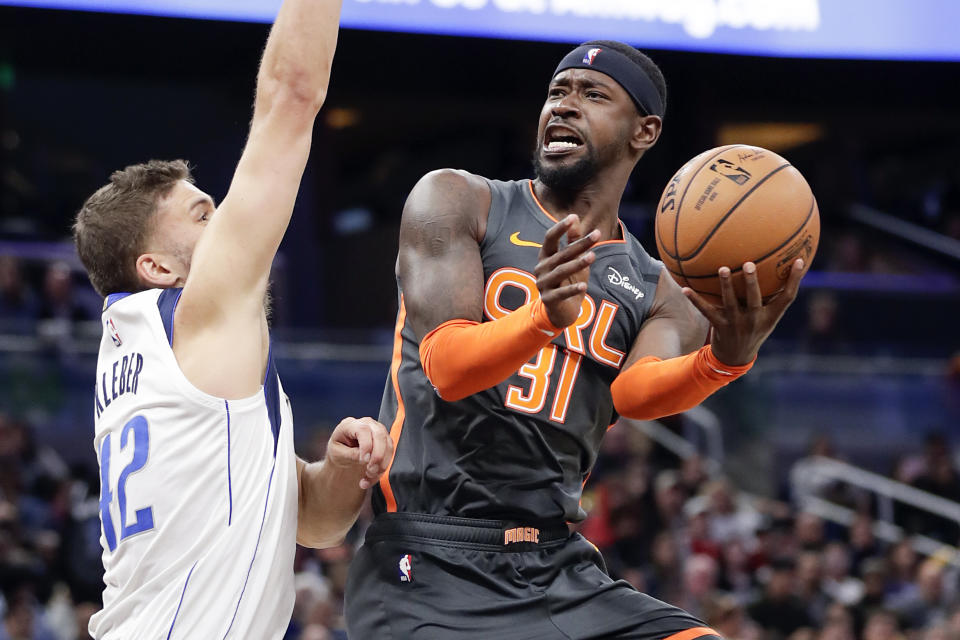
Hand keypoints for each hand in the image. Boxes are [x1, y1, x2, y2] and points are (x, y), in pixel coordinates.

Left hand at [326, 417, 393, 489]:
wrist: (342, 455)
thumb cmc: (338, 451)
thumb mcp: (338, 454)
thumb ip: (351, 455)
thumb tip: (367, 458)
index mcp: (349, 424)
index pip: (363, 430)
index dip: (366, 446)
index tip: (364, 461)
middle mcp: (366, 424)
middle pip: (379, 434)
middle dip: (378, 455)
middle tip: (370, 471)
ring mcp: (377, 430)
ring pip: (388, 444)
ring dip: (381, 463)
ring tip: (369, 476)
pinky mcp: (385, 440)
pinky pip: (390, 453)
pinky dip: (383, 467)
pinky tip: (372, 476)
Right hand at [535, 215, 600, 327]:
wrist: (561, 312)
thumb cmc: (567, 281)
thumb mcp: (572, 260)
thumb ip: (572, 241)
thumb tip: (575, 217)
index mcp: (545, 257)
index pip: (550, 239)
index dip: (560, 228)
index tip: (573, 217)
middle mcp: (541, 268)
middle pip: (561, 254)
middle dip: (580, 244)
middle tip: (597, 235)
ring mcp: (543, 284)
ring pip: (561, 271)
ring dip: (577, 263)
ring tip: (593, 256)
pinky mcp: (548, 299)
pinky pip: (561, 293)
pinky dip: (572, 289)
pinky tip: (584, 285)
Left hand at [683, 259, 804, 365]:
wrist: (736, 357)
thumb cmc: (754, 329)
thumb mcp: (767, 317)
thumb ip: (772, 296)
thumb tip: (778, 266)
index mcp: (770, 316)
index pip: (788, 297)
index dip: (795, 279)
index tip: (800, 260)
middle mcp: (755, 320)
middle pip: (755, 299)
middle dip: (752, 282)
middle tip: (749, 264)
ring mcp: (736, 324)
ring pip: (731, 302)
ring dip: (726, 285)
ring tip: (723, 269)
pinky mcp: (719, 325)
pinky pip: (706, 310)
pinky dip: (695, 300)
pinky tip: (685, 288)